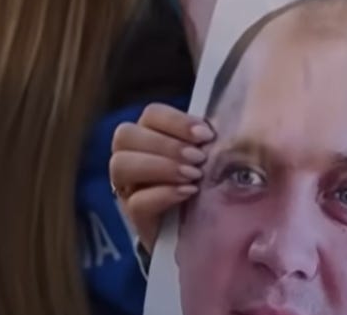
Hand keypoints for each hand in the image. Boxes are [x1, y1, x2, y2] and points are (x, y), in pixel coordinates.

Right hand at [109, 103, 214, 248]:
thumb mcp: (210, 158)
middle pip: (126, 135)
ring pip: (121, 165)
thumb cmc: (207, 185)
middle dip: (166, 144)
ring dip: (161, 166)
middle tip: (198, 158)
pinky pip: (136, 202)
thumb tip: (225, 124)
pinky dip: (164, 193)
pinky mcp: (135, 218)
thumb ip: (209, 140)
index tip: (205, 135)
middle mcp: (131, 157)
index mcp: (150, 134)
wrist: (202, 232)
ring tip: (193, 176)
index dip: (176, 121)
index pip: (151, 114)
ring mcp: (129, 188)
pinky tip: (188, 193)